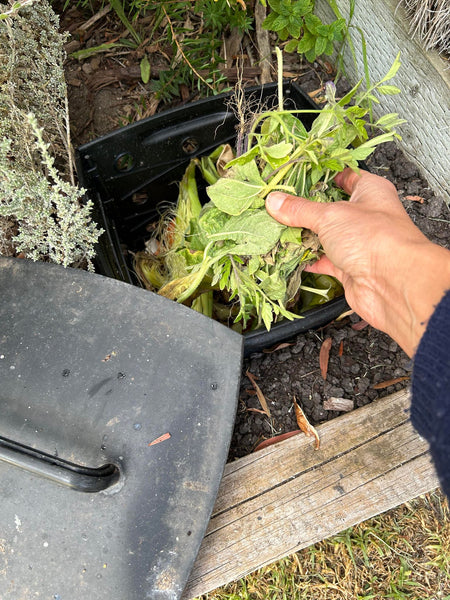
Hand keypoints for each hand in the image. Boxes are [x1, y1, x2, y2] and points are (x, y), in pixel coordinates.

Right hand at [266, 168, 449, 356]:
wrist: (393, 283)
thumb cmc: (375, 238)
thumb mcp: (330, 215)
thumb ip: (300, 210)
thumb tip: (276, 201)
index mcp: (370, 191)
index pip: (344, 176)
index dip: (321, 176)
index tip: (295, 176)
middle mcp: (365, 215)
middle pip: (330, 209)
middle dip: (305, 210)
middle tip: (278, 205)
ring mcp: (357, 243)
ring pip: (325, 236)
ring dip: (304, 236)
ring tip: (277, 229)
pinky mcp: (349, 267)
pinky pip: (324, 260)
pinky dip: (308, 259)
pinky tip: (289, 256)